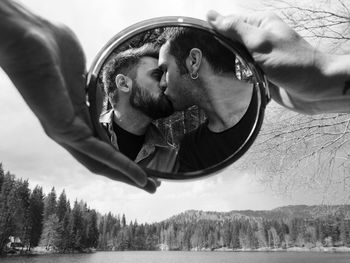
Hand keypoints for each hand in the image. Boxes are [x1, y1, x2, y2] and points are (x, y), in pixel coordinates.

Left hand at [0, 0, 156, 192]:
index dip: (124, 155)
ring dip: (128, 176)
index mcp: (76, 116)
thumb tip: (111, 74)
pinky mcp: (66, 131)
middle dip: (129, 173)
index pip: (104, 143)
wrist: (28, 38)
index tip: (147, 161)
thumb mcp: (83, 70)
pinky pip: (99, 153)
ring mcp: (68, 133)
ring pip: (102, 163)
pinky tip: (139, 176)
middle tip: (153, 184)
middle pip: (104, 160)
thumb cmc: (52, 47)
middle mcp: (72, 129)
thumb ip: (95, 80)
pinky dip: (121, 167)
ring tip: (151, 186)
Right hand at [207, 10, 349, 113]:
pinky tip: (222, 79)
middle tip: (198, 59)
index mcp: (260, 25)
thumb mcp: (261, 42)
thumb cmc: (292, 63)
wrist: (315, 90)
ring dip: (224, 64)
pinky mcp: (259, 74)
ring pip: (233, 58)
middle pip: (229, 40)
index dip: (212, 29)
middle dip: (216, 48)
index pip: (228, 22)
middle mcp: (258, 39)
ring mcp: (258, 58)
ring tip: (206, 70)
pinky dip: (233, 75)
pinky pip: (240, 72)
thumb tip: (212, 15)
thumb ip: (236, 29)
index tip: (195, 40)